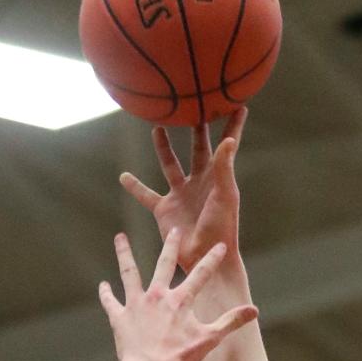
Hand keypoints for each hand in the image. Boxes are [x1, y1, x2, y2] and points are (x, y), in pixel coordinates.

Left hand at [99, 228, 256, 360]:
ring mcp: (136, 304)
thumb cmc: (180, 357)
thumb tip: (254, 311)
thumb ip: (231, 322)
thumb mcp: (210, 338)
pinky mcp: (120, 316)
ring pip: (129, 272)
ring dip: (125, 254)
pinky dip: (106, 294)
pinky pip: (111, 302)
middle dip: (171, 246)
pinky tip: (103, 286)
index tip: (220, 246)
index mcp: (180, 300)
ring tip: (120, 238)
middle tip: (173, 231)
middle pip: (164, 264)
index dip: (212, 260)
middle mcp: (157, 295)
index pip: (201, 275)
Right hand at [120, 109, 246, 271]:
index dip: (232, 125)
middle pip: (197, 147)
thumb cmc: (221, 228)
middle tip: (193, 104)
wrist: (204, 256)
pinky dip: (135, 187)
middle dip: (196, 128)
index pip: (227, 144)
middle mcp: (199, 181)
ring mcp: (180, 194)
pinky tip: (123, 176)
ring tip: (157, 127)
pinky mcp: (164, 209)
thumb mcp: (224, 196)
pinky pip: (146, 195)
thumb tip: (227, 139)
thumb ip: (223, 168)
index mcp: (217, 176)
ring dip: (163, 147)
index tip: (238, 103)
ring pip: (169, 164)